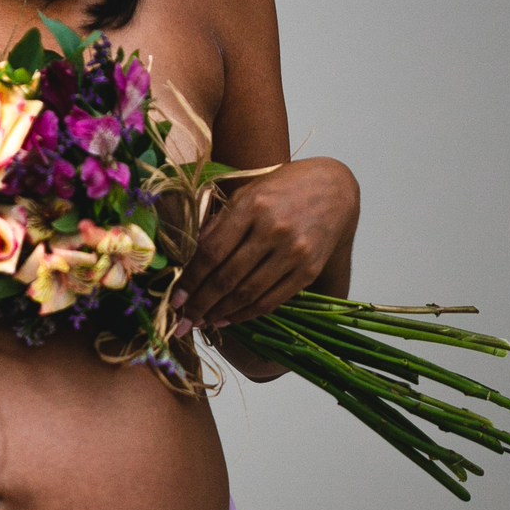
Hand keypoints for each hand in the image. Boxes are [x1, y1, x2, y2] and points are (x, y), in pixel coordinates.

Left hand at [171, 157, 359, 332]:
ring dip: (220, 313)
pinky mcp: (309, 270)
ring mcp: (294, 252)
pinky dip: (247, 314)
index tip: (174, 298)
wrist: (335, 188)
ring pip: (248, 293)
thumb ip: (220, 223)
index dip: (190, 280)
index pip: (212, 252)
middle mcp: (273, 230)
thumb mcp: (247, 192)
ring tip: (201, 322)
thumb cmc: (284, 187)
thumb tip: (192, 256)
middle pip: (228, 277)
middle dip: (200, 304)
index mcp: (252, 206)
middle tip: (182, 321)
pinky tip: (228, 318)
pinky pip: (272, 300)